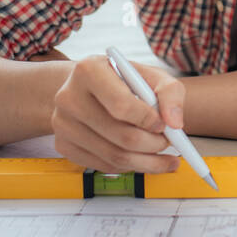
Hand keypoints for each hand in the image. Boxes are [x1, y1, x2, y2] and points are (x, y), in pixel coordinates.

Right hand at [51, 55, 184, 173]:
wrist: (86, 88)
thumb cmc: (121, 81)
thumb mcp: (148, 75)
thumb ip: (170, 92)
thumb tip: (175, 123)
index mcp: (89, 70)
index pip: (122, 105)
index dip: (149, 120)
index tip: (165, 125)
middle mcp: (69, 96)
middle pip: (121, 136)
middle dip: (153, 145)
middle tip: (168, 144)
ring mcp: (62, 123)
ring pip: (113, 156)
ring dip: (146, 161)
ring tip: (162, 155)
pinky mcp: (62, 144)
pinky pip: (102, 165)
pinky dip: (128, 166)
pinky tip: (141, 158)